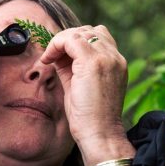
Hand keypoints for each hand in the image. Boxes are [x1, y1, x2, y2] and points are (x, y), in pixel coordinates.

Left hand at [39, 25, 135, 165]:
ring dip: (60, 41)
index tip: (60, 57)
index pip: (99, 37)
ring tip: (50, 57)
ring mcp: (106, 58)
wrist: (100, 134)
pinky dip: (56, 45)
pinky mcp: (93, 62)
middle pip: (89, 31)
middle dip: (67, 39)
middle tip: (52, 56)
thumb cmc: (90, 117)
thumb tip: (57, 55)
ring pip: (79, 32)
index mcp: (117, 63)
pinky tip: (47, 59)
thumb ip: (74, 68)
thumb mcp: (82, 86)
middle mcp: (115, 58)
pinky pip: (71, 40)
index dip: (76, 42)